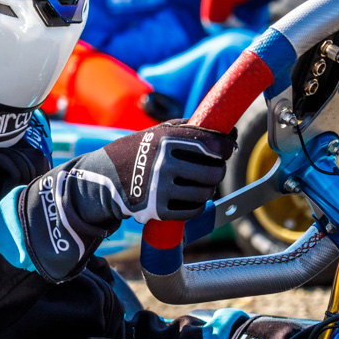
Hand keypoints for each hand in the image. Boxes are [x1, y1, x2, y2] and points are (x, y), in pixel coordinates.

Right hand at [69, 119, 235, 225]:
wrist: (106, 179)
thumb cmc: (141, 151)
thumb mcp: (160, 132)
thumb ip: (194, 128)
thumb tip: (232, 133)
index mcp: (167, 140)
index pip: (213, 144)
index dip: (227, 147)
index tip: (228, 148)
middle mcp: (164, 163)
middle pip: (214, 171)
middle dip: (217, 170)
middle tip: (212, 168)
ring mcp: (160, 188)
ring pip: (207, 192)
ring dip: (209, 188)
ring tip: (201, 183)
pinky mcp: (158, 210)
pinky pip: (193, 210)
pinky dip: (198, 204)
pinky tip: (192, 197)